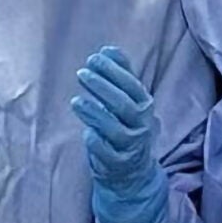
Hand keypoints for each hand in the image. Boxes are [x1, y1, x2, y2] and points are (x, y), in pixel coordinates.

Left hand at [71, 46, 169, 222]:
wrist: (132, 172)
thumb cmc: (126, 128)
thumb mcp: (129, 102)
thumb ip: (121, 76)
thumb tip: (109, 49)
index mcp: (145, 107)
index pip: (132, 85)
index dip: (114, 71)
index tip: (95, 58)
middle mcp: (141, 125)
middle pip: (123, 104)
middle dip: (103, 87)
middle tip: (82, 73)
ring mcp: (130, 145)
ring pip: (114, 127)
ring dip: (94, 112)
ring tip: (76, 100)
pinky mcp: (116, 164)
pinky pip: (105, 151)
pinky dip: (96, 141)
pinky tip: (86, 131)